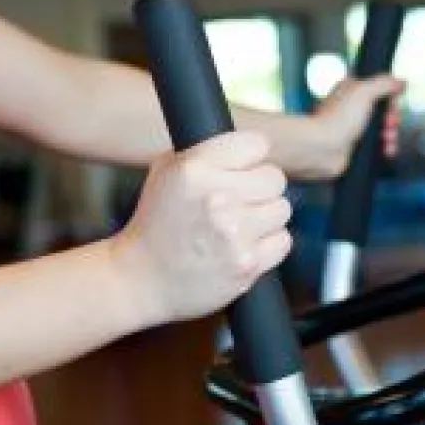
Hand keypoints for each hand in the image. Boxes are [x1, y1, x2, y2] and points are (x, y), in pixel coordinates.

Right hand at [110, 131, 291, 325]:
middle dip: (260, 188)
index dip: (250, 157)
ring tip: (239, 226)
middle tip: (240, 201)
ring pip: (281, 209)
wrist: (141, 279)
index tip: (242, 169)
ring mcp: (234, 235)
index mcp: (195, 170)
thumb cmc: (156, 224)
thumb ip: (205, 153)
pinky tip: (244, 246)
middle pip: (274, 178)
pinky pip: (282, 241)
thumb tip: (249, 146)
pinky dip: (268, 244)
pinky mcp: (247, 264)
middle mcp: (217, 199)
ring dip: (265, 217)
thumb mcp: (165, 172)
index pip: (256, 144)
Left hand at [309, 75, 404, 178]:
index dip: (390, 98)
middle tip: (389, 124)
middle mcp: (352, 108)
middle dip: (392, 119)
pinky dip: (385, 148)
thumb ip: (384, 83)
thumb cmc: (336, 120)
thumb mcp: (364, 92)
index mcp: (352, 90)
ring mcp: (353, 128)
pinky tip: (386, 150)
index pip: (380, 90)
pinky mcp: (355, 146)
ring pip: (382, 129)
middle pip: (384, 111)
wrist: (322, 149)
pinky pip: (377, 146)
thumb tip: (400, 81)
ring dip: (391, 135)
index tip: (392, 105)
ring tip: (387, 140)